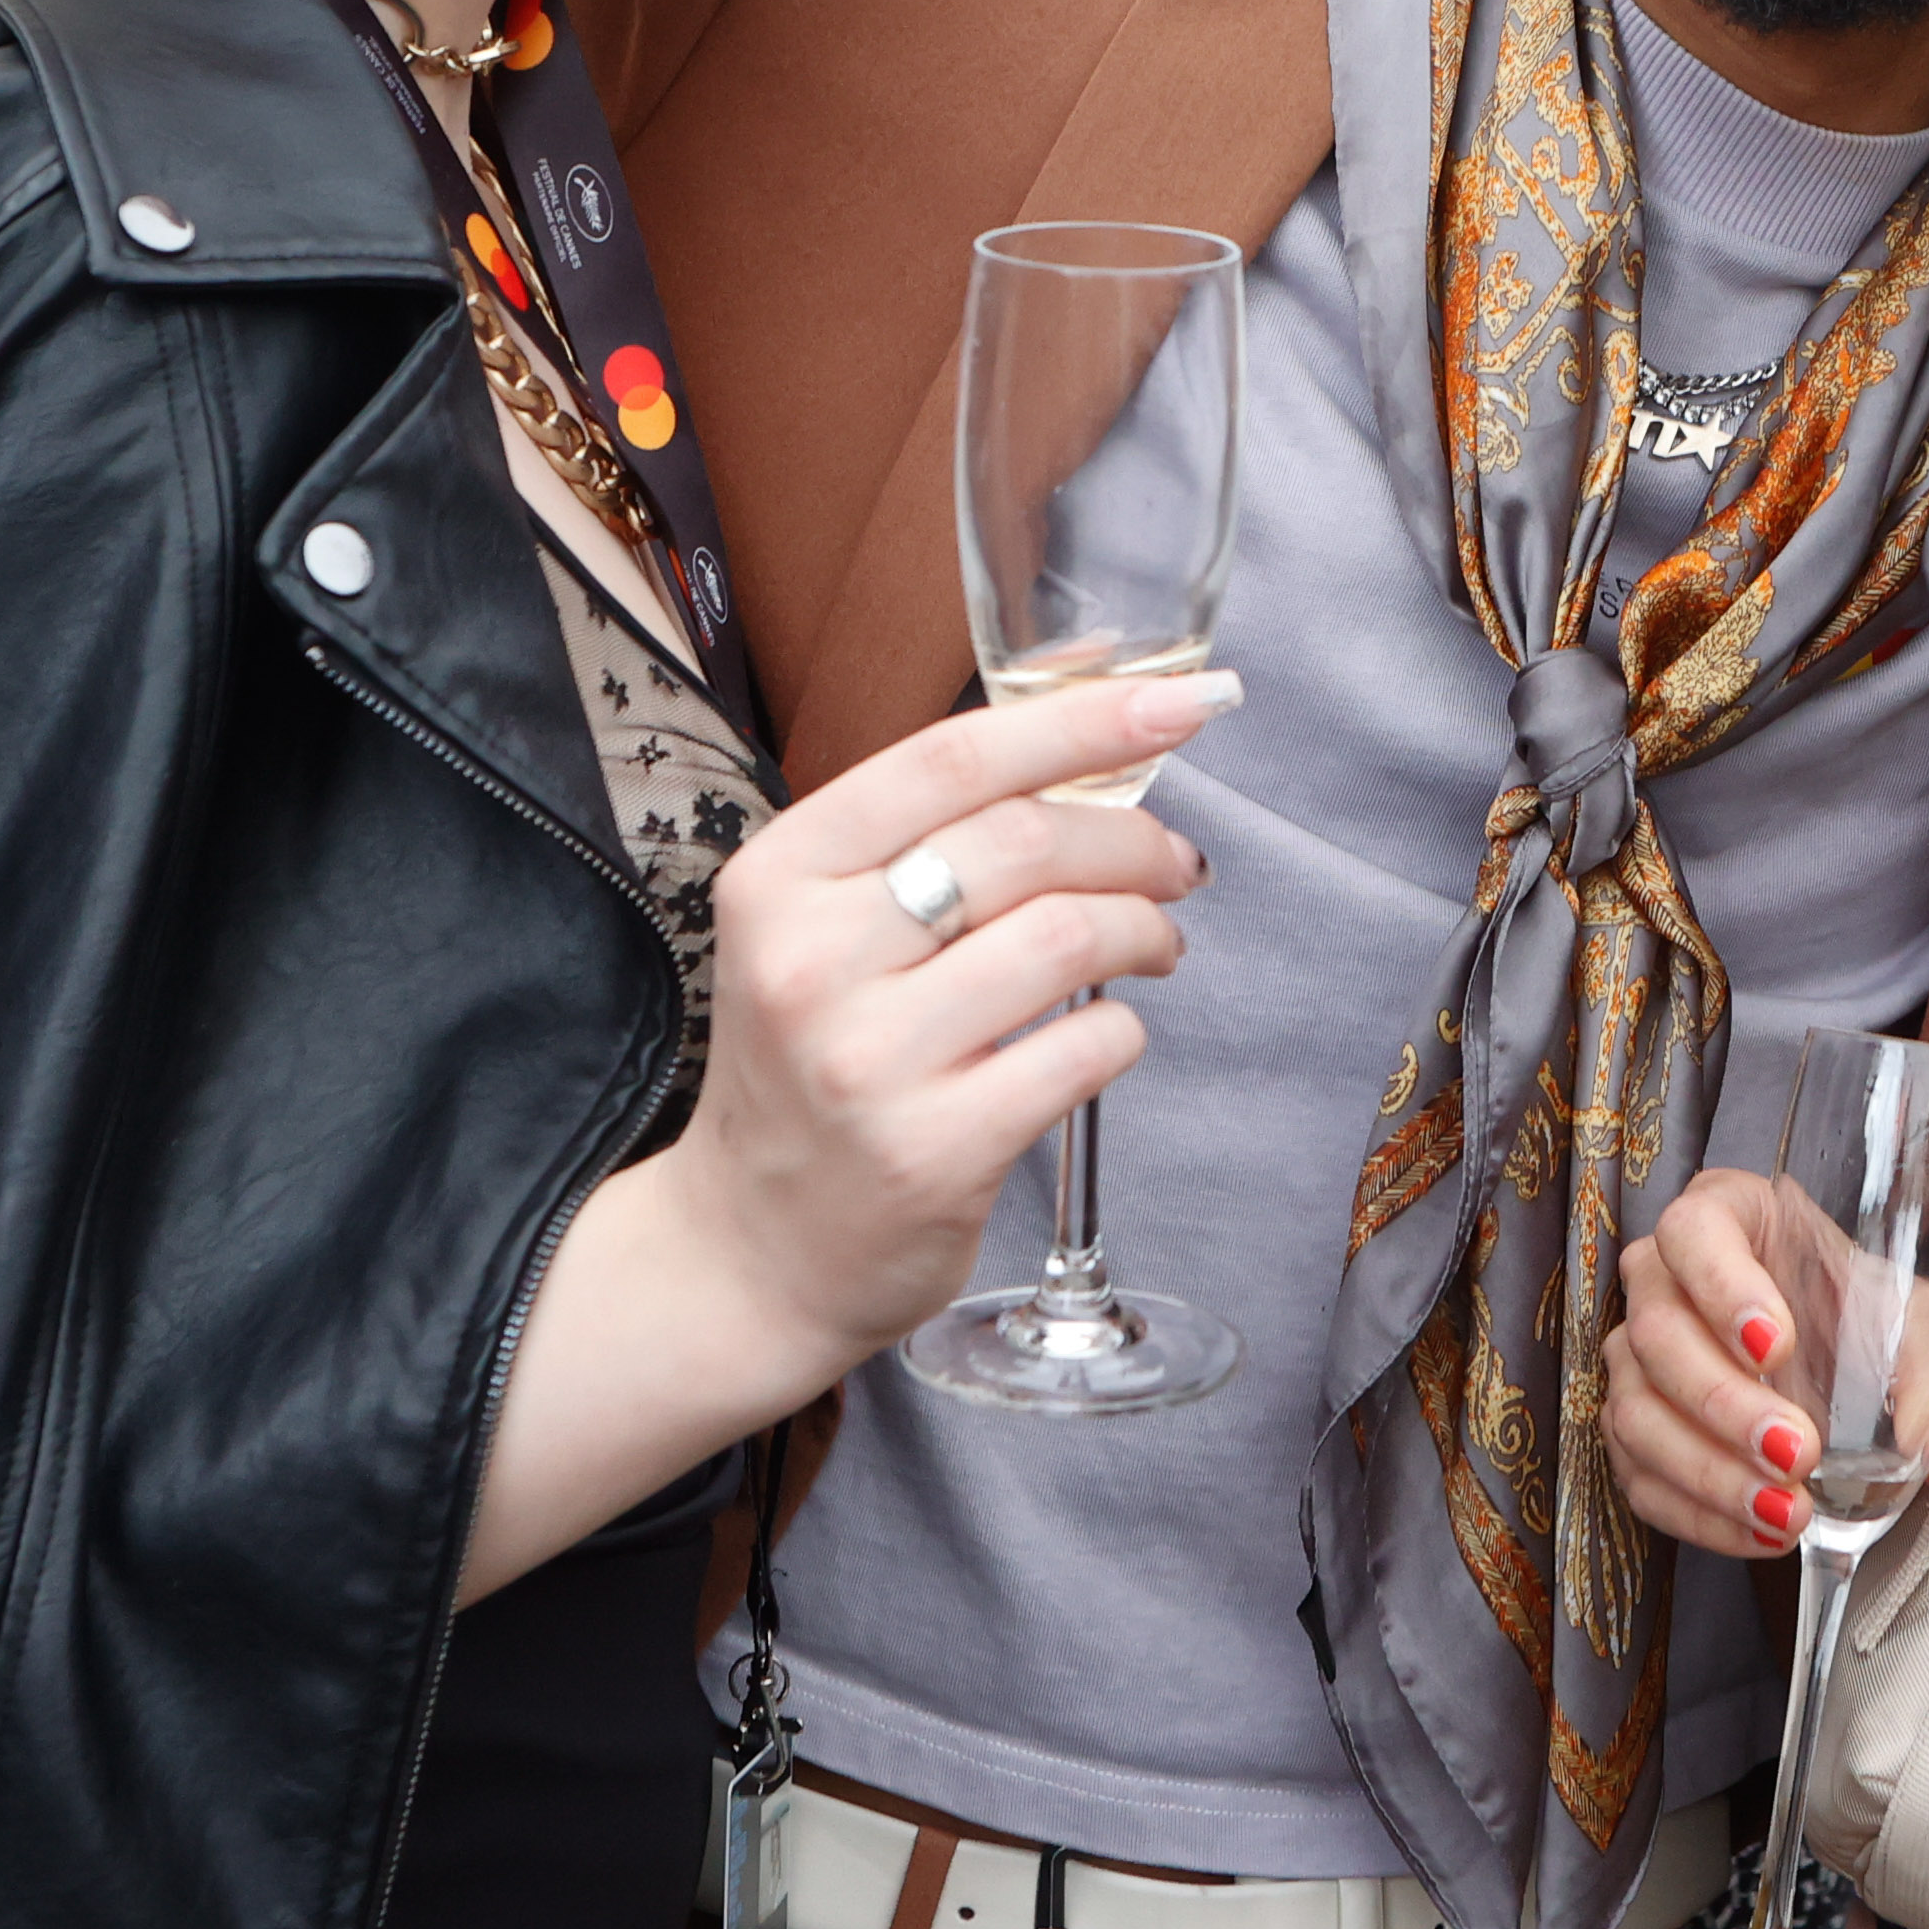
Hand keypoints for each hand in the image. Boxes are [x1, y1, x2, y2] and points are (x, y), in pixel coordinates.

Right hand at [456, 665, 1235, 1595]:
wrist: (749, 1248)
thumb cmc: (812, 1061)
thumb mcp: (826, 924)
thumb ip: (939, 821)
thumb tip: (1099, 680)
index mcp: (779, 876)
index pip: (951, 761)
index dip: (1082, 717)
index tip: (1180, 699)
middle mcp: (811, 959)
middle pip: (1022, 843)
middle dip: (1132, 838)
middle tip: (1177, 862)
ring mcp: (868, 1060)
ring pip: (1064, 938)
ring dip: (1144, 929)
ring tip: (1157, 942)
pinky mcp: (933, 1150)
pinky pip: (1082, 1049)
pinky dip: (1123, 1029)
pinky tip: (1106, 1034)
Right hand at [1604, 1165, 1928, 1559]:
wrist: (1828, 1338)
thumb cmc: (1851, 1307)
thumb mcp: (1908, 1318)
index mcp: (1725, 1218)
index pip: (1692, 1231)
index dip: (1722, 1287)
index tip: (1775, 1345)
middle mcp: (1663, 1279)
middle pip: (1657, 1334)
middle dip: (1726, 1404)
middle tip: (1796, 1449)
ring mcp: (1635, 1356)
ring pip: (1636, 1412)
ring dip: (1710, 1472)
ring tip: (1786, 1509)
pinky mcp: (1628, 1426)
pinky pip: (1638, 1476)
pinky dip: (1698, 1514)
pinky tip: (1759, 1530)